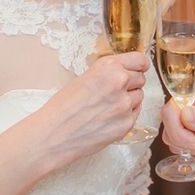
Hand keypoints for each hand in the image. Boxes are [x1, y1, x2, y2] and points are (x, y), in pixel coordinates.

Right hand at [28, 53, 149, 174]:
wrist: (53, 134)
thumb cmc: (63, 106)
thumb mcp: (85, 77)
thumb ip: (108, 73)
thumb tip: (125, 72)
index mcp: (109, 67)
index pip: (140, 60)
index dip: (139, 65)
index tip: (138, 69)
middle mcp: (120, 82)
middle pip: (141, 79)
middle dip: (131, 84)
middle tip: (114, 92)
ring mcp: (125, 105)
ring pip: (139, 97)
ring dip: (129, 100)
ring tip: (108, 107)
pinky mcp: (126, 125)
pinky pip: (135, 114)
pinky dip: (126, 115)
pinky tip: (109, 118)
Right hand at [161, 79, 194, 156]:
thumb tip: (184, 115)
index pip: (170, 109)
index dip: (178, 129)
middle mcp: (187, 100)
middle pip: (168, 126)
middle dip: (189, 140)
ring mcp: (185, 114)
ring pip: (172, 138)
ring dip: (193, 145)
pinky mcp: (186, 127)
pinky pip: (179, 144)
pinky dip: (194, 148)